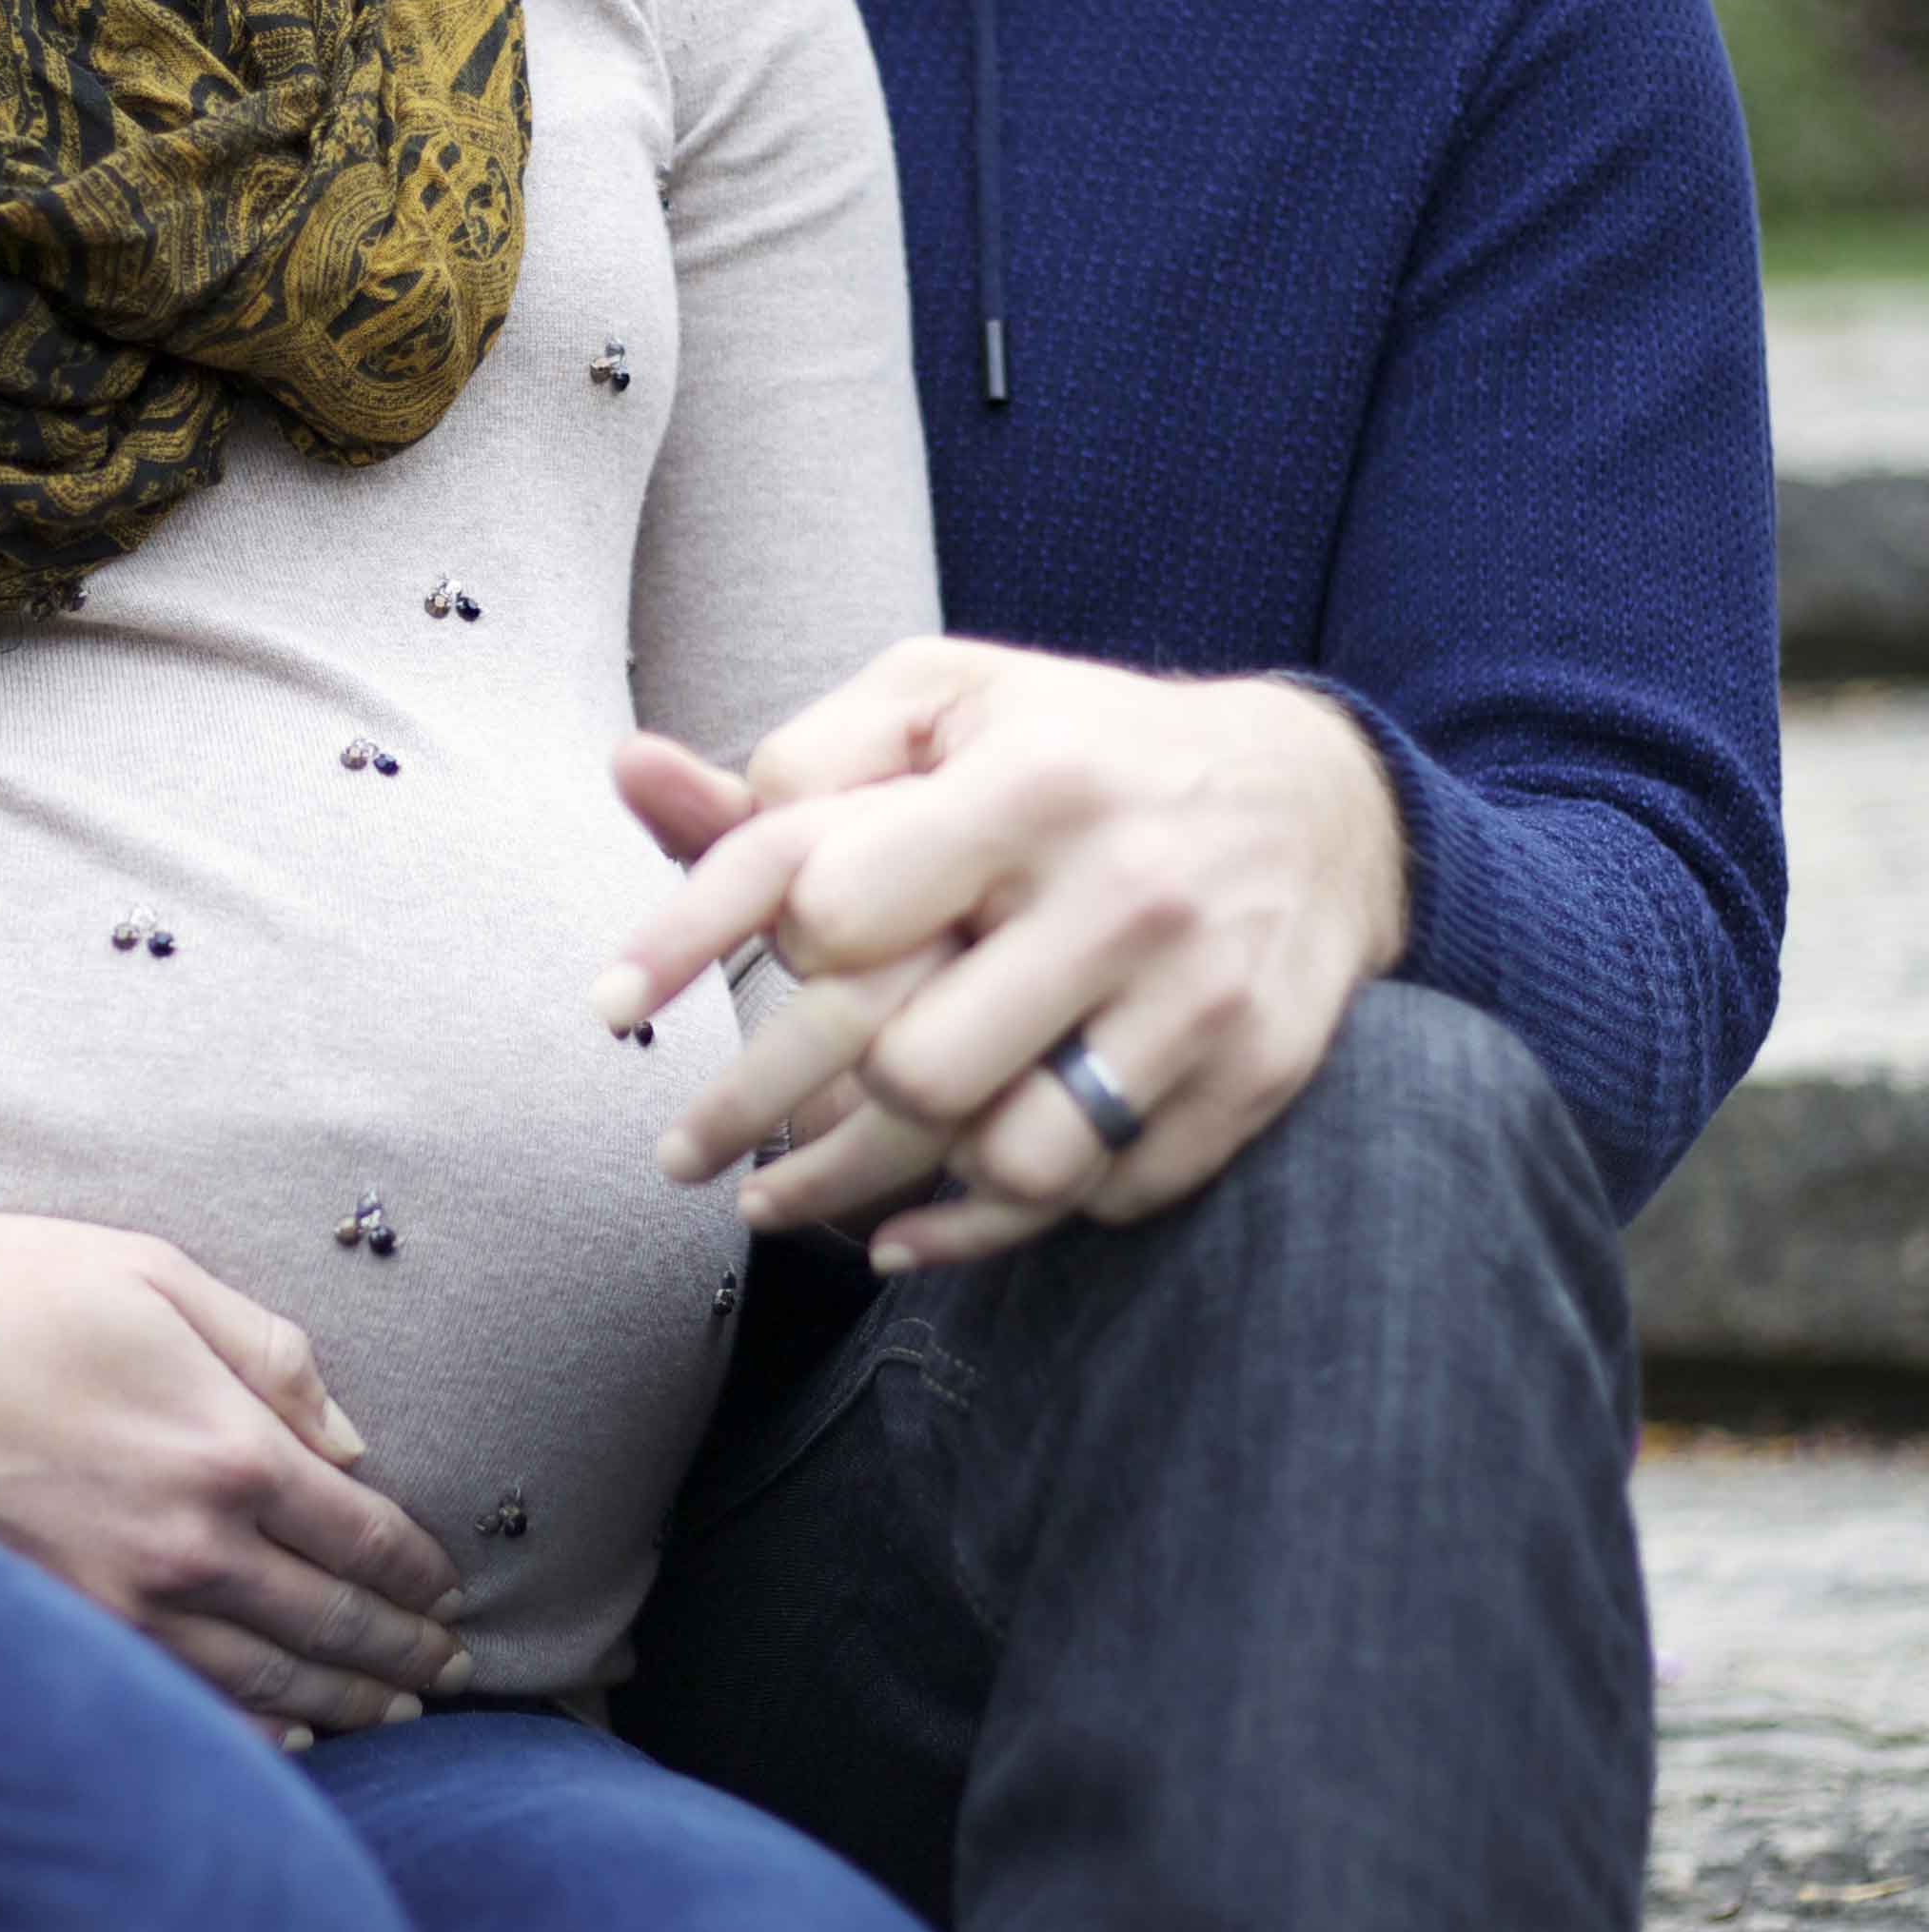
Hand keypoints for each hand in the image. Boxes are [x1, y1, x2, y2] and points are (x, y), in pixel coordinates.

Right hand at [0, 1214, 474, 1744]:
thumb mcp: (144, 1274)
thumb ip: (266, 1354)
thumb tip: (347, 1442)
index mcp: (224, 1448)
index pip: (361, 1535)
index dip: (418, 1572)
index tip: (448, 1592)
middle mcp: (187, 1548)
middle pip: (331, 1625)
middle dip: (402, 1652)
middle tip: (447, 1672)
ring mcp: (118, 1612)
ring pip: (268, 1684)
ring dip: (345, 1705)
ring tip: (391, 1715)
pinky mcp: (56, 1644)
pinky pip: (180, 1714)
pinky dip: (250, 1742)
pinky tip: (283, 1747)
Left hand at [594, 636, 1407, 1269]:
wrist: (1322, 800)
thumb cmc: (1080, 746)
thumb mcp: (947, 707)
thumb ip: (798, 756)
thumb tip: (631, 771)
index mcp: (1031, 784)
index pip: (829, 894)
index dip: (707, 947)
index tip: (608, 1008)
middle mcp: (1122, 893)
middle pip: (911, 1067)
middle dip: (771, 1119)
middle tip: (679, 1155)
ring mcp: (1197, 998)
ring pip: (1010, 1162)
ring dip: (882, 1194)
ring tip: (786, 1201)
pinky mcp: (1248, 1079)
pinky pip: (1097, 1198)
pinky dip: (996, 1224)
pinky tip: (915, 1223)